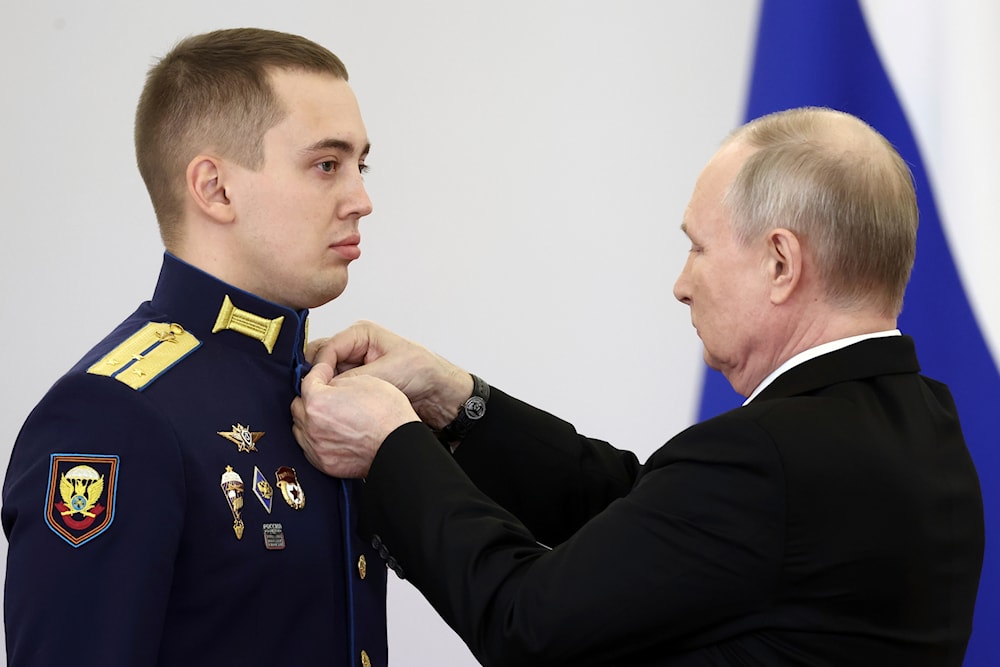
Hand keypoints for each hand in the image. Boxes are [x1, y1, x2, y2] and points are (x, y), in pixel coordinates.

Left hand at [291, 362, 418, 477]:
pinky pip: (311, 448)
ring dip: (311, 420)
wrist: (399, 446)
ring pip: (301, 428)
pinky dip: (318, 439)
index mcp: (318, 401)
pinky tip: (334, 434)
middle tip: (327, 395)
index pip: (308, 380)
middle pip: (298, 405)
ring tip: (331, 417)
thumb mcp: (364, 381)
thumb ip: (337, 381)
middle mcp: (311, 426)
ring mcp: (316, 447)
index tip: (324, 372)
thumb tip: (328, 385)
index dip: (319, 372)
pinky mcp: (323, 464)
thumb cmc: (387, 415)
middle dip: (311, 398)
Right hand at [308, 321, 472, 429]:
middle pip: (320, 360)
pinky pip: (336, 390)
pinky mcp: (356, 383)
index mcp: (360, 334)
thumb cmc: (423, 372)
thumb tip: (327, 389)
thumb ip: (356, 380)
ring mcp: (353, 366)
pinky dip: (335, 398)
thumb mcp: (388, 373)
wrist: (439, 392)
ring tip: (327, 405)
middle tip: (317, 396)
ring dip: (326, 390)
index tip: (316, 387)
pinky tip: (336, 409)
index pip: (326, 347)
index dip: (319, 368)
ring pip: (326, 378)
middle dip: (318, 379)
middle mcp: (353, 347)